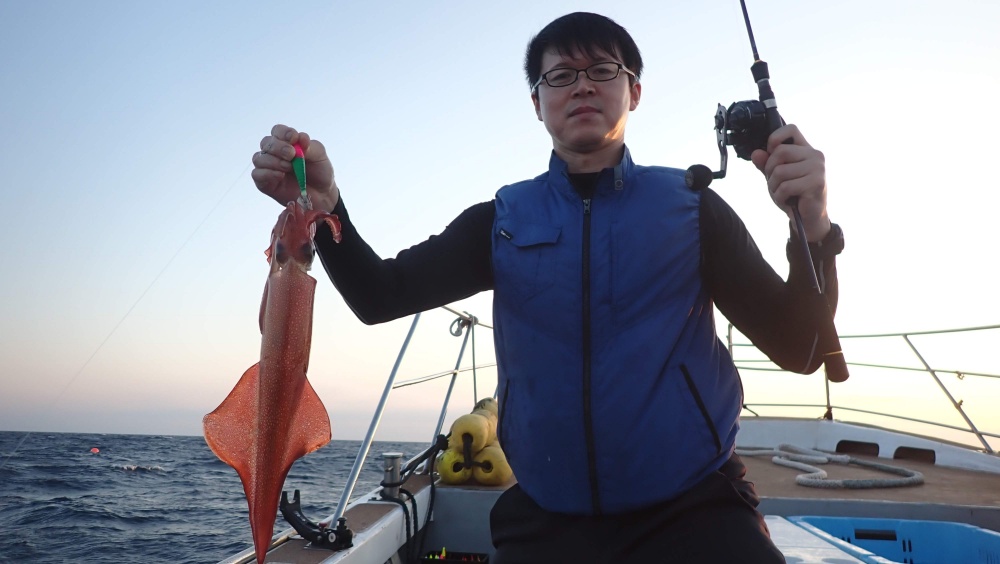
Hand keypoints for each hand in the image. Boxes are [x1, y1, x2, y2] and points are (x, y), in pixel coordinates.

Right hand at [251, 124, 339, 211]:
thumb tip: (301, 137)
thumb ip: (310, 146)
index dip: (283, 132)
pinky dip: (268, 173)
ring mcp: (268, 168)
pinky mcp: (265, 183)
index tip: (294, 138)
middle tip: (292, 154)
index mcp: (286, 143)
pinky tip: (280, 175)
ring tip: (289, 167)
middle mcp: (274, 153)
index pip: (277, 131)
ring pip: (258, 158)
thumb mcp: (320, 155)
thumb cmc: (319, 172)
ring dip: (273, 161)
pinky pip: (257, 174)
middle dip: (278, 147)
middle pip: (266, 143)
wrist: (323, 195)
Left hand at [750, 124, 830, 241]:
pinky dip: (780, 197)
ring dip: (773, 187)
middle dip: (769, 170)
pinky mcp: (816, 183)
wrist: (808, 218)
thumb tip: (756, 154)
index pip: (791, 129)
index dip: (775, 138)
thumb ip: (766, 164)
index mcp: (806, 149)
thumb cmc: (793, 194)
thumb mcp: (775, 177)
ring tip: (782, 193)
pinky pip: (785, 187)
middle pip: (779, 152)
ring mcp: (817, 169)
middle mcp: (815, 155)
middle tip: (775, 182)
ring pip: (780, 171)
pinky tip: (787, 201)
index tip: (770, 153)